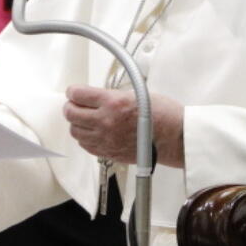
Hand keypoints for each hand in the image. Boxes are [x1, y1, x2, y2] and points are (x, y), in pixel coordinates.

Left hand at [63, 85, 184, 167]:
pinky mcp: (109, 153)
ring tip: (85, 118)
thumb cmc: (163, 114)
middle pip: (71, 114)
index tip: (74, 91)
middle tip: (75, 103)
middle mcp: (106, 122)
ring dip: (77, 123)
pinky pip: (86, 146)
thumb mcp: (137, 93)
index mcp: (113, 103)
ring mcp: (106, 140)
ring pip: (75, 131)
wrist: (175, 137)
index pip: (78, 95)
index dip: (73, 91)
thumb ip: (112, 96)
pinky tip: (93, 132)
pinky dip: (85, 138)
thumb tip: (95, 97)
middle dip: (71, 106)